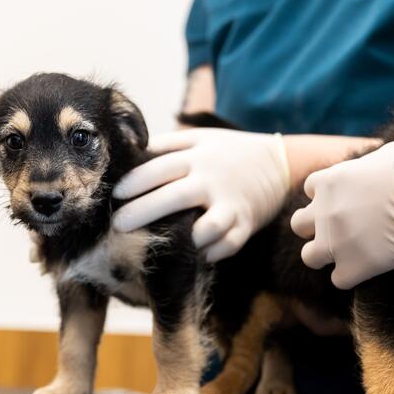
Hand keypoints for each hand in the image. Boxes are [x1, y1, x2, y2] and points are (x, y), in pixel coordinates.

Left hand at [112, 128, 289, 261]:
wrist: (278, 162)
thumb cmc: (229, 152)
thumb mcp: (200, 139)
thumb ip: (167, 145)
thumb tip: (130, 152)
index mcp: (198, 157)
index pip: (160, 168)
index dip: (134, 182)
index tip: (115, 195)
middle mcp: (213, 180)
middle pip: (175, 197)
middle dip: (143, 212)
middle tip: (118, 225)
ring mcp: (232, 204)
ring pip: (207, 228)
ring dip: (183, 239)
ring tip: (162, 244)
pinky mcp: (247, 224)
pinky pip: (227, 245)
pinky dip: (209, 253)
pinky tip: (193, 254)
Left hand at [291, 141, 393, 288]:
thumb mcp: (384, 155)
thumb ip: (365, 170)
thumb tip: (372, 176)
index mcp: (331, 180)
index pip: (310, 190)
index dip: (328, 197)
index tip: (347, 202)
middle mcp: (325, 210)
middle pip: (299, 225)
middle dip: (317, 228)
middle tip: (341, 231)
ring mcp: (336, 240)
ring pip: (309, 257)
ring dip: (327, 256)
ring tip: (350, 255)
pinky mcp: (355, 266)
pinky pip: (339, 280)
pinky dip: (352, 276)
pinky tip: (371, 268)